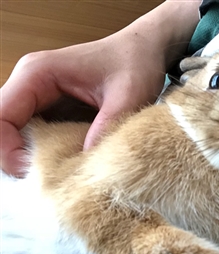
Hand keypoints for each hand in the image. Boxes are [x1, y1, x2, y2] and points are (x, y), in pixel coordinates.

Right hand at [0, 0, 199, 176]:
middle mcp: (33, 83)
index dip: (6, 149)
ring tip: (62, 171)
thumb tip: (84, 163)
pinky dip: (49, 151)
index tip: (32, 171)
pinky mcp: (54, 107)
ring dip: (34, 156)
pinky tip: (71, 161)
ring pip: (19, 133)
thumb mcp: (127, 96)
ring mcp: (41, 95)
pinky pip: (39, 133)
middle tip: (50, 177)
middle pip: (4, 128)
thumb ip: (105, 128)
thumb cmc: (135, 62)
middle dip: (19, 157)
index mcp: (39, 73)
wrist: (145, 51)